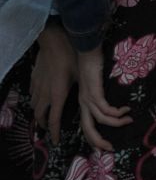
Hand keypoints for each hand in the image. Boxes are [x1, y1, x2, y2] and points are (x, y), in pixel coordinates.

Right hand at [29, 27, 76, 144]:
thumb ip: (87, 88)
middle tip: (50, 129)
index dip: (55, 132)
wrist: (53, 39)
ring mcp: (38, 86)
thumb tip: (97, 98)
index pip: (54, 120)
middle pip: (41, 117)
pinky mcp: (35, 77)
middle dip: (45, 125)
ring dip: (40, 113)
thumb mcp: (81, 73)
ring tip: (45, 115)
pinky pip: (34, 94)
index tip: (56, 141)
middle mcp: (45, 94)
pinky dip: (37, 99)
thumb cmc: (70, 54)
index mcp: (58, 95)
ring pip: (35, 106)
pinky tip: (42, 95)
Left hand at [75, 46, 131, 151]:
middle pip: (88, 130)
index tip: (104, 145)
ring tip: (129, 120)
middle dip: (99, 142)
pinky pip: (106, 109)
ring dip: (117, 123)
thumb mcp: (97, 81)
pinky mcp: (94, 93)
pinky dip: (117, 112)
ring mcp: (88, 98)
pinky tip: (126, 109)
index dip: (93, 138)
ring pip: (101, 121)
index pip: (85, 125)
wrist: (87, 49)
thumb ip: (103, 91)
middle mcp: (83, 103)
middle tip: (110, 148)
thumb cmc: (93, 62)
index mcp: (83, 102)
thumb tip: (116, 99)